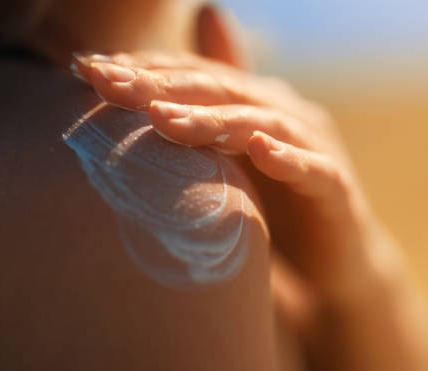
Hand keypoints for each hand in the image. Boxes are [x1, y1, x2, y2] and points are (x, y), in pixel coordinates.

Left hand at [71, 51, 400, 301]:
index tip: (91, 71)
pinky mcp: (337, 189)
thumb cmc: (274, 206)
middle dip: (166, 87)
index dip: (149, 69)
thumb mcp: (230, 163)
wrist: (333, 260)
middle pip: (225, 90)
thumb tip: (159, 87)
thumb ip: (201, 121)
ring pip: (263, 123)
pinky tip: (258, 152)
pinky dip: (288, 158)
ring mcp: (316, 148)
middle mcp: (287, 114)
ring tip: (163, 121)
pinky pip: (314, 169)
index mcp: (257, 104)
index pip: (199, 75)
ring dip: (215, 120)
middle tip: (111, 84)